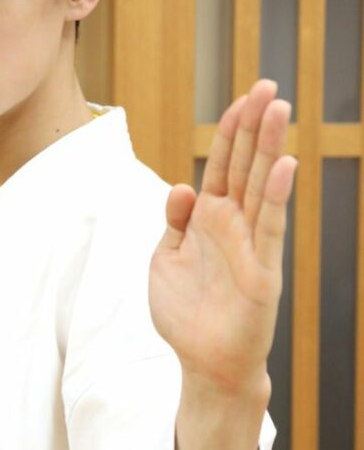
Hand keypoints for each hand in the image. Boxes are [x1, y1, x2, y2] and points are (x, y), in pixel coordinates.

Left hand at [148, 78, 296, 394]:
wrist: (205, 363)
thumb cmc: (187, 313)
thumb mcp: (166, 259)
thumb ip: (174, 222)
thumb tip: (182, 186)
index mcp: (208, 219)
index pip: (221, 165)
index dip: (230, 132)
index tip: (242, 98)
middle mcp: (232, 225)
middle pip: (244, 165)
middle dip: (254, 126)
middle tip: (268, 86)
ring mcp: (249, 244)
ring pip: (260, 186)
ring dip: (269, 147)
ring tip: (280, 108)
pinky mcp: (261, 270)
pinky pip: (268, 227)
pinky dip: (274, 196)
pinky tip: (283, 165)